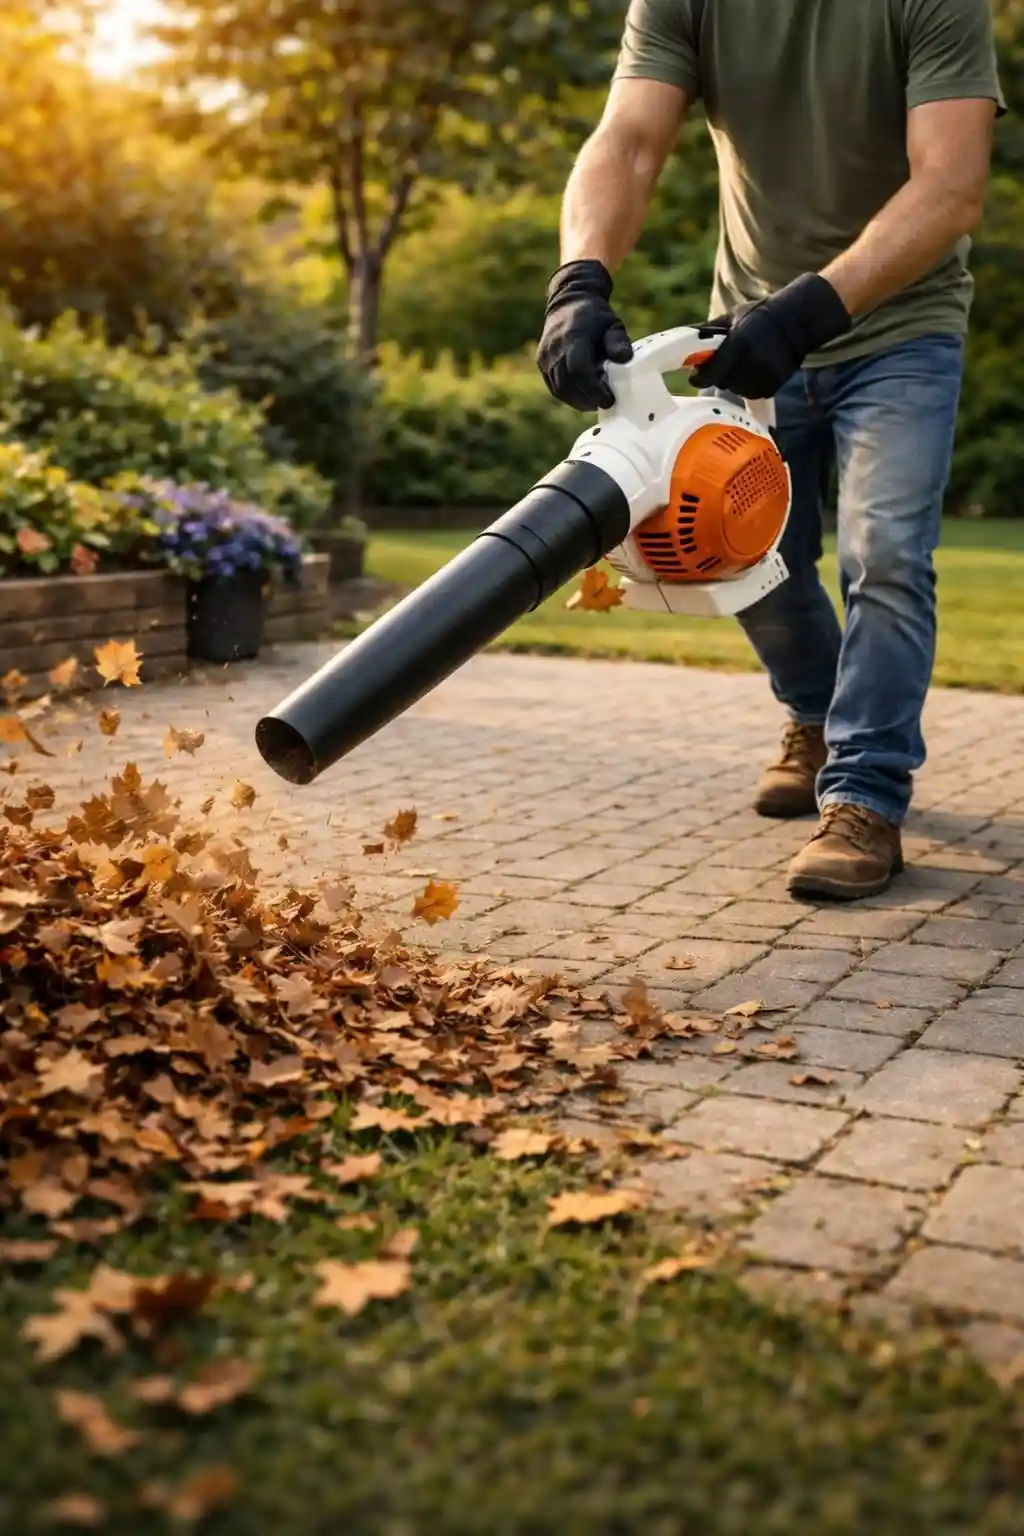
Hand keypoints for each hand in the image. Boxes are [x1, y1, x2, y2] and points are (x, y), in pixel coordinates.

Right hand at [537, 260, 633, 411]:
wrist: (569, 301)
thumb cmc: (595, 316)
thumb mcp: (612, 324)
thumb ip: (618, 341)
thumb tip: (624, 359)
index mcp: (573, 336)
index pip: (580, 370)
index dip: (594, 390)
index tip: (608, 400)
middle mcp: (555, 347)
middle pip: (568, 384)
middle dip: (587, 400)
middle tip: (604, 403)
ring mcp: (545, 356)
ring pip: (559, 389)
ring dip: (577, 401)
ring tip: (594, 401)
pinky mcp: (541, 362)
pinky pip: (554, 386)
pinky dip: (568, 395)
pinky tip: (582, 396)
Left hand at [689, 273, 850, 399]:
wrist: (798, 320)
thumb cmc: (759, 316)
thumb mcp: (732, 317)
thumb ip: (707, 332)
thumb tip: (680, 342)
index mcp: (739, 342)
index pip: (711, 372)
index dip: (699, 376)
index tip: (696, 375)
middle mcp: (753, 361)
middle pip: (723, 383)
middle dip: (720, 375)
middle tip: (727, 362)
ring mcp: (765, 374)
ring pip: (737, 391)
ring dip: (735, 381)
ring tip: (744, 363)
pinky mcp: (775, 384)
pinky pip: (753, 394)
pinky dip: (750, 386)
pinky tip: (756, 370)